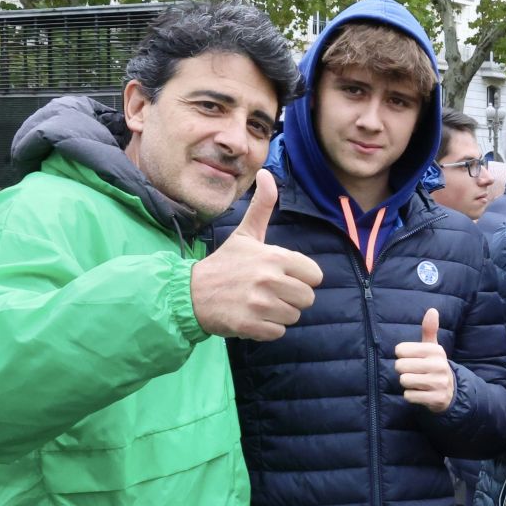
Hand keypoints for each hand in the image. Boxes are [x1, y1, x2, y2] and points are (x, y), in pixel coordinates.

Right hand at [191, 169, 323, 341]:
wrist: (190, 293)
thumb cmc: (225, 263)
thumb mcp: (246, 234)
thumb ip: (262, 206)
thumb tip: (266, 173)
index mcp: (274, 257)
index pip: (315, 276)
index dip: (300, 277)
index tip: (281, 275)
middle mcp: (269, 280)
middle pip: (307, 298)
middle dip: (291, 297)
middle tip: (269, 292)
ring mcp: (259, 304)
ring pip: (293, 316)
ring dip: (279, 313)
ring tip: (258, 303)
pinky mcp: (250, 326)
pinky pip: (278, 332)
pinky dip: (267, 328)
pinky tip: (251, 316)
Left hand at [396, 309, 455, 412]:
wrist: (451, 391)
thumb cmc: (435, 366)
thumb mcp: (433, 348)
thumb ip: (430, 330)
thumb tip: (432, 310)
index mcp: (435, 350)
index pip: (400, 350)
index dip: (402, 356)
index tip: (411, 358)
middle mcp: (438, 365)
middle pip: (400, 366)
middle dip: (403, 371)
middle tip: (414, 372)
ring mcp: (438, 383)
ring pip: (404, 381)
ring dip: (407, 383)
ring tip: (418, 382)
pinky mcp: (435, 398)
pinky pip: (409, 396)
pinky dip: (411, 396)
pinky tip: (421, 392)